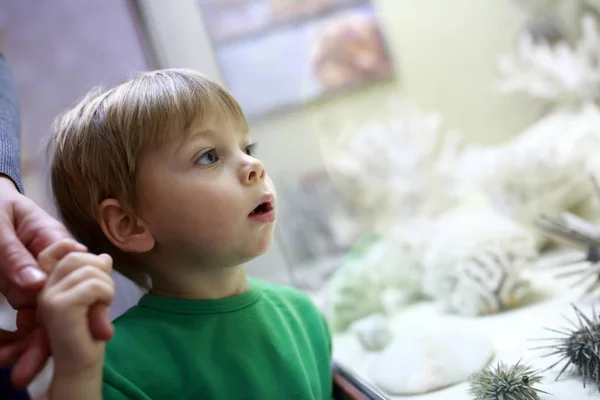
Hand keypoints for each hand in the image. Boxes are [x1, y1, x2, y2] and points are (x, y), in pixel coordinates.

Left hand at [0, 177, 111, 387]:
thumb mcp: (0, 227)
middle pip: (61, 305)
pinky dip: (14, 339)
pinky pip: (23, 319)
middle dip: (48, 340)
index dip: (89, 306)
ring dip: (29, 346)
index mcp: (55, 243)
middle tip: (31, 370)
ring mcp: (36, 281)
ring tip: (16, 372)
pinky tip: (5, 355)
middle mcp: (51, 267)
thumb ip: (17, 255)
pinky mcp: (21, 291)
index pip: (78, 277)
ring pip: (41, 318)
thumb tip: (37, 284)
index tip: (95, 332)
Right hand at [38, 240, 113, 398]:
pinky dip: (106, 294)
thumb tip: (104, 257)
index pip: (59, 250)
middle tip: (104, 296)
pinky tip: (102, 310)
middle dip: (100, 271)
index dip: (80, 250)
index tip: (101, 263)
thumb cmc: (88, 333)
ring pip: (89, 269)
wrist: (79, 366)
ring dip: (106, 286)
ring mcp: (49, 296)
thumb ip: (95, 276)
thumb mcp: (95, 297)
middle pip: (78, 256)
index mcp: (48, 283)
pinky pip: (94, 285)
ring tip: (102, 307)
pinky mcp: (59, 307)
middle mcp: (43, 287)